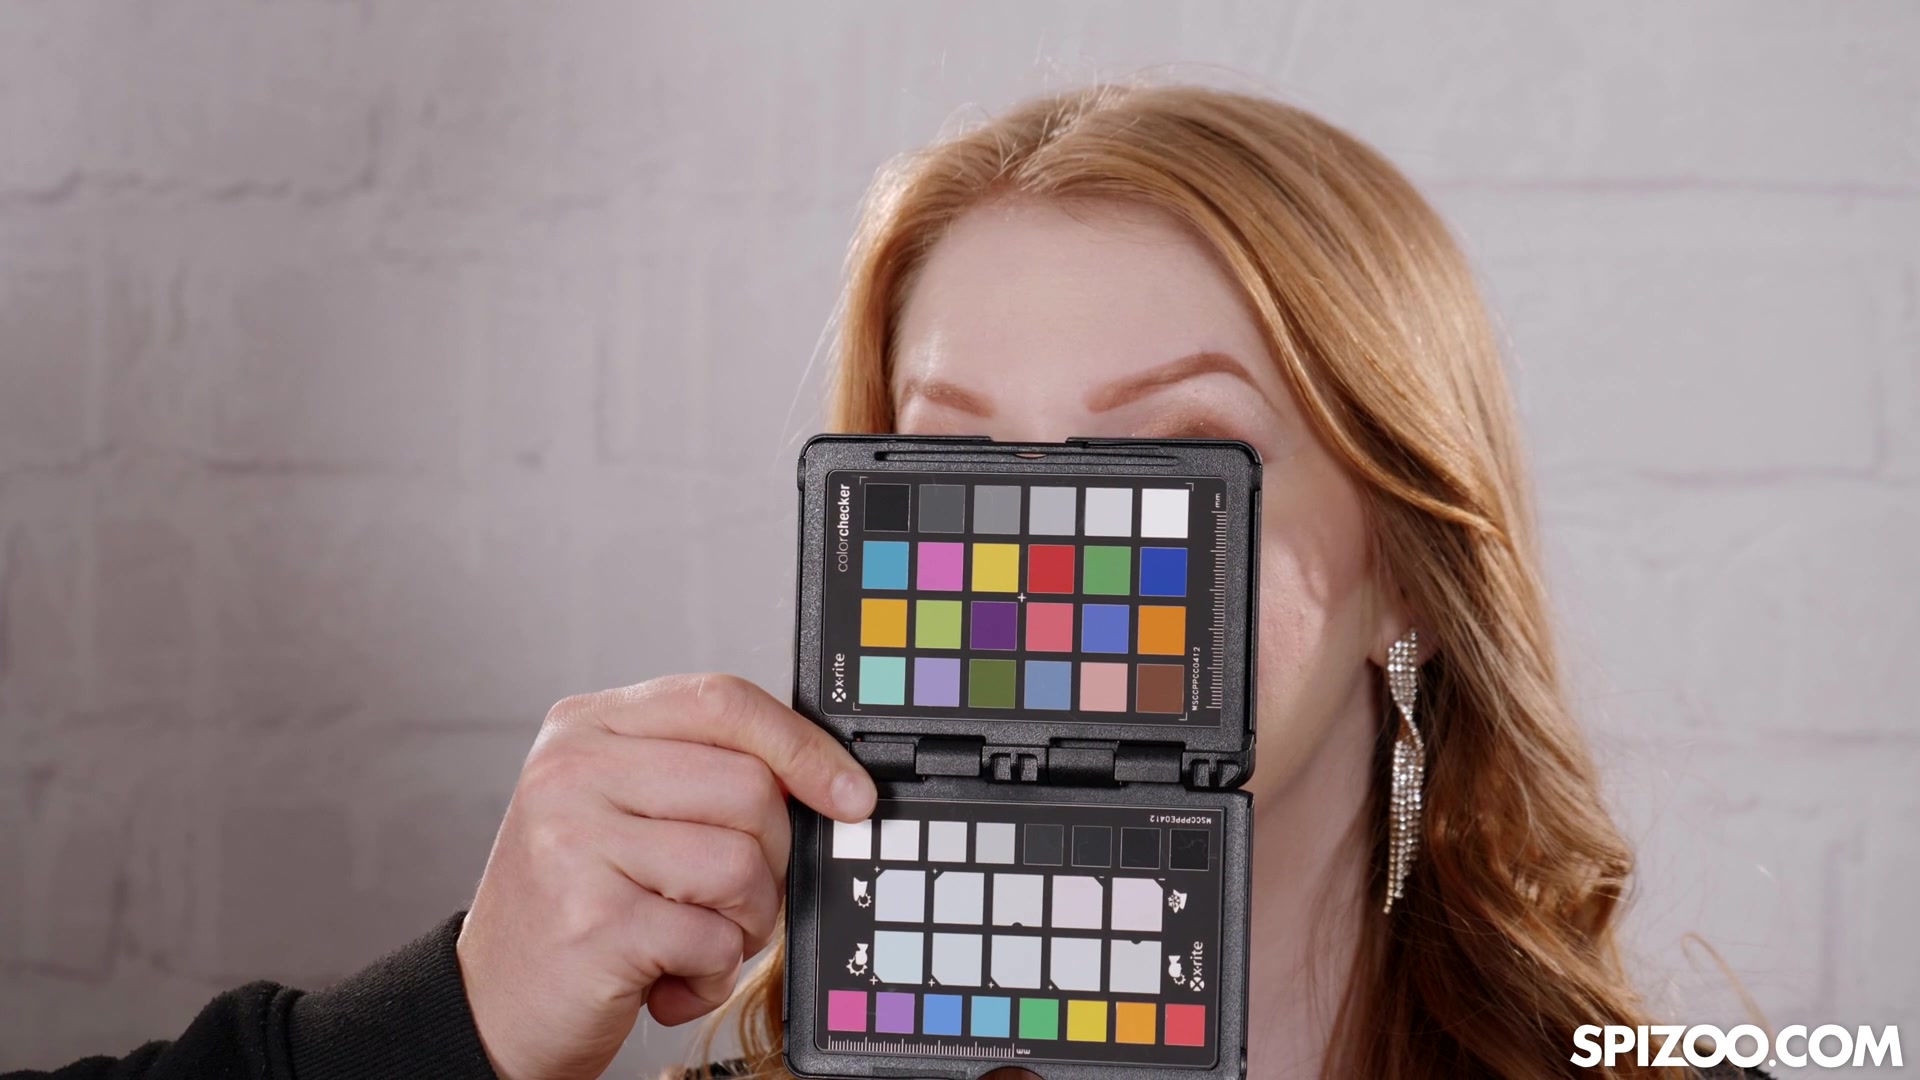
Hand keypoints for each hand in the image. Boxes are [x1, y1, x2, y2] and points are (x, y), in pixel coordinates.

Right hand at [455, 674, 876, 1079]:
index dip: (803, 747)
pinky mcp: (593, 921)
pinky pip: (715, 939)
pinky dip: (710, 973)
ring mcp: (576, 843)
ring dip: (743, 924)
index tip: (851, 794)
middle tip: (726, 901)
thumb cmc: (576, 907)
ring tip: (688, 939)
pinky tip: (664, 977)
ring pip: (742, 865)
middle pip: (750, 787)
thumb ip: (702, 776)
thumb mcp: (623, 813)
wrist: (491, 1008)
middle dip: (770, 860)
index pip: (723, 701)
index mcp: (586, 727)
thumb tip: (828, 781)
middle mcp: (572, 771)